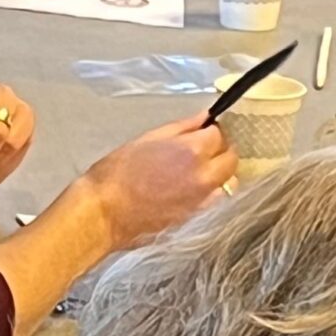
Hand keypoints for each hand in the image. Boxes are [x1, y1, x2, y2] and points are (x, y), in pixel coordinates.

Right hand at [83, 115, 236, 246]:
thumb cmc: (118, 172)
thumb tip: (205, 117)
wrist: (104, 213)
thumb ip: (182, 127)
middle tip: (202, 149)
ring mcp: (203, 200)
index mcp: (193, 151)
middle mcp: (205, 176)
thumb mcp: (148, 139)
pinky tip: (189, 190)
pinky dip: (210, 192)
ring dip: (219, 173)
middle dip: (221, 150)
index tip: (202, 132)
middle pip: (231, 159)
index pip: (220, 134)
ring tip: (197, 171)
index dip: (211, 131)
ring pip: (228, 182)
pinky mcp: (196, 218)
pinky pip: (215, 200)